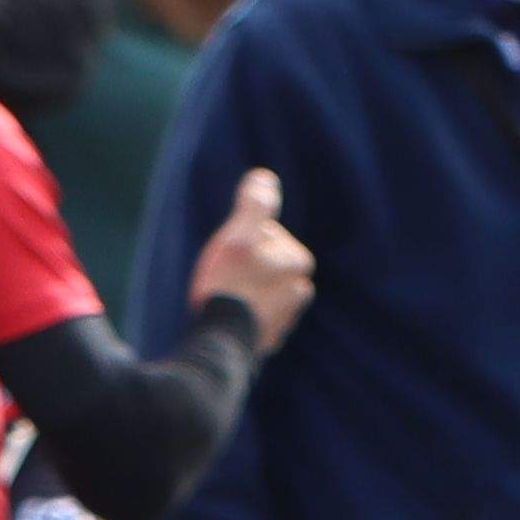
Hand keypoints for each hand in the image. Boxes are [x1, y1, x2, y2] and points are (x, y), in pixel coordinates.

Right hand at [186, 165, 313, 348]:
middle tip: (221, 279)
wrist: (220, 340)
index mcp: (298, 262)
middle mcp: (299, 291)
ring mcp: (285, 319)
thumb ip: (254, 206)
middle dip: (244, 269)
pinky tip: (225, 322)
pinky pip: (255, 323)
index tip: (227, 257)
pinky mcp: (269, 342)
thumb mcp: (238, 237)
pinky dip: (242, 320)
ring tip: (222, 301)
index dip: (239, 241)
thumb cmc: (228, 285)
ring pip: (260, 294)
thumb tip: (264, 177)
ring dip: (243, 294)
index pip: (264, 237)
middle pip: (264, 266)